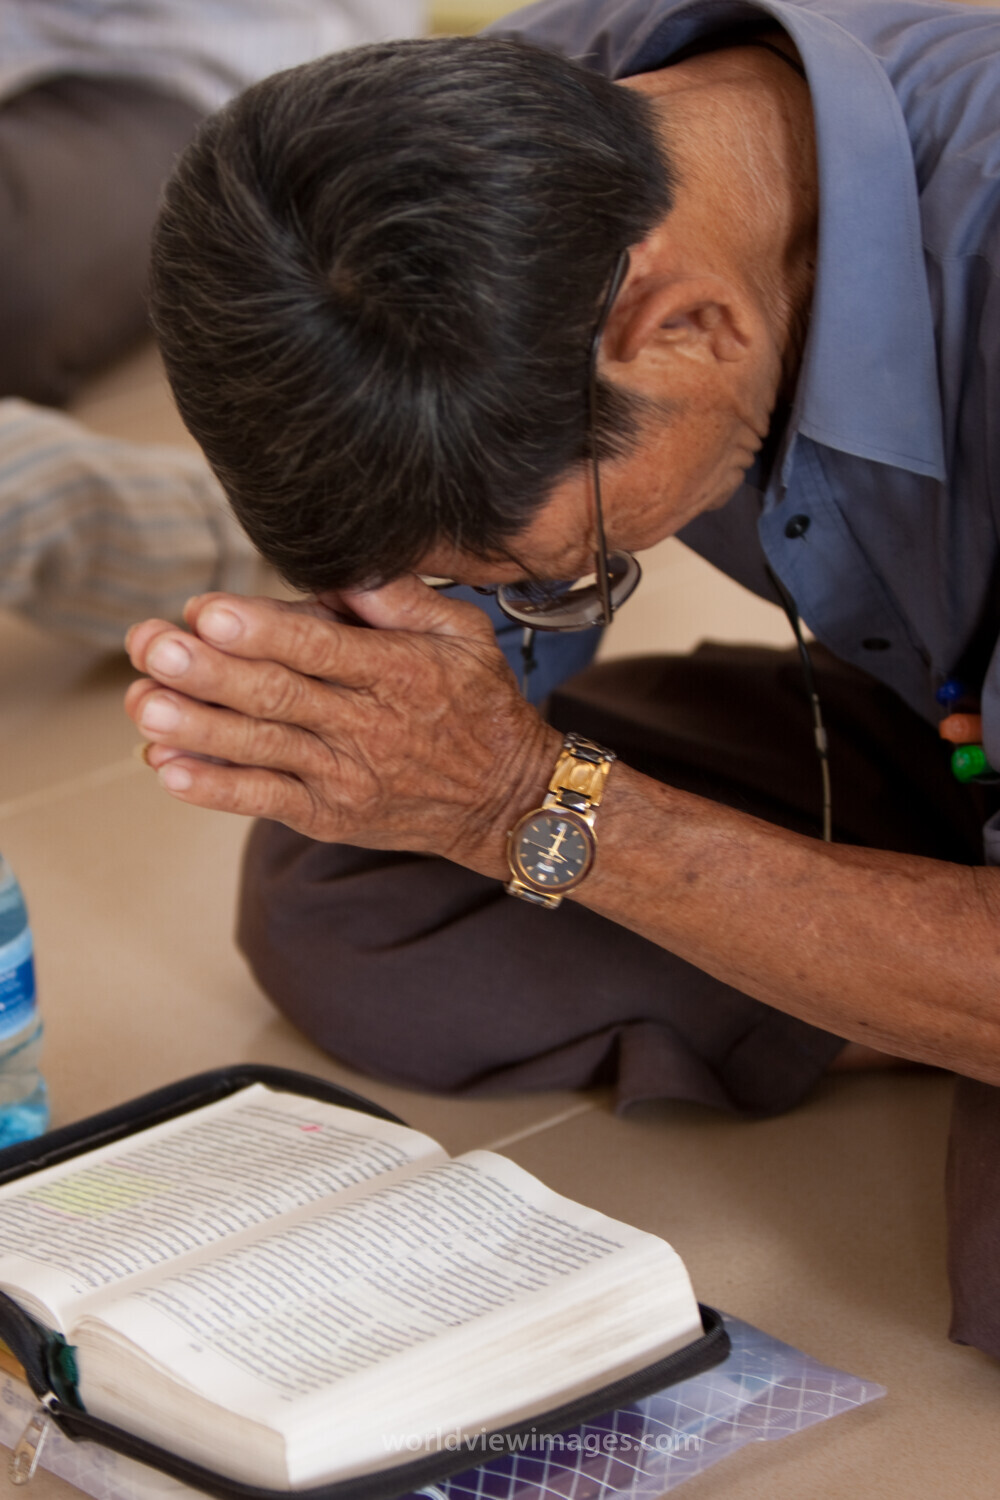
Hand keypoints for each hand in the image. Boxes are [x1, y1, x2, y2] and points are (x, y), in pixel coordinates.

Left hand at [124, 578, 561, 876]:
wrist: (505, 801)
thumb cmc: (477, 704)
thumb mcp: (462, 633)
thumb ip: (402, 597)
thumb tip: (343, 564)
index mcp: (396, 671)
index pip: (319, 647)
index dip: (261, 630)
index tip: (206, 612)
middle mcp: (366, 724)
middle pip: (276, 695)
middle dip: (207, 671)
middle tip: (150, 646)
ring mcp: (344, 775)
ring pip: (261, 748)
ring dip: (196, 728)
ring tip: (143, 705)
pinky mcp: (328, 815)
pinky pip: (265, 801)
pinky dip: (216, 788)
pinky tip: (169, 769)